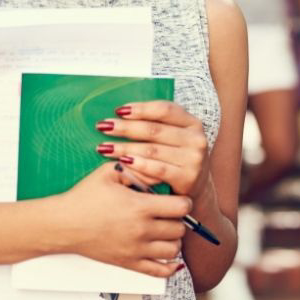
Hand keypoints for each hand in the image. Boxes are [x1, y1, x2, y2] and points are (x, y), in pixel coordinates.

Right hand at [48, 163, 189, 276]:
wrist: (63, 223)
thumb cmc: (84, 197)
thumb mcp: (110, 172)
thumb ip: (138, 168)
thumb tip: (159, 171)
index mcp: (140, 206)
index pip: (181, 207)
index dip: (184, 201)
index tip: (179, 199)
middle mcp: (141, 230)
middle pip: (179, 229)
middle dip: (179, 220)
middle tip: (170, 214)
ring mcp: (136, 250)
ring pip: (174, 250)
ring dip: (174, 240)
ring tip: (166, 231)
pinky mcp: (129, 263)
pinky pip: (159, 271)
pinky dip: (171, 267)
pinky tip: (172, 259)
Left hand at [94, 101, 211, 200]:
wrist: (195, 190)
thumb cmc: (175, 158)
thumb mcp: (173, 138)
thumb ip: (156, 124)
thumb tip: (121, 112)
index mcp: (192, 123)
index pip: (164, 109)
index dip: (141, 109)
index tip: (118, 111)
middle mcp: (196, 138)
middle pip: (155, 129)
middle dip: (125, 128)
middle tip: (102, 127)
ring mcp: (194, 158)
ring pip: (152, 150)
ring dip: (124, 148)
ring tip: (104, 147)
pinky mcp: (188, 177)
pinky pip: (158, 169)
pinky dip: (138, 165)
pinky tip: (122, 162)